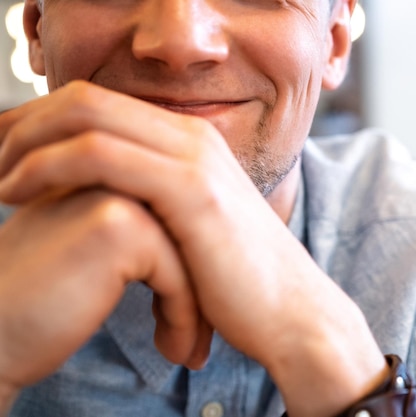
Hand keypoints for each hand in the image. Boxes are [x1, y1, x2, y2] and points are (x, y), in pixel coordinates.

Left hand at [0, 81, 386, 416]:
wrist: (292, 313)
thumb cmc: (239, 282)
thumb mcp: (194, 229)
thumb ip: (160, 202)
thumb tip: (115, 203)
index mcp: (192, 142)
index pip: (101, 105)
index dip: (42, 120)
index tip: (3, 151)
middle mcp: (193, 136)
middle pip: (85, 99)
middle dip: (24, 121)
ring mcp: (193, 158)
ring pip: (85, 116)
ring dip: (24, 140)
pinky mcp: (190, 190)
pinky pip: (99, 155)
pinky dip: (45, 165)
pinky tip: (17, 193)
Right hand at [0, 189, 210, 404]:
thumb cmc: (39, 301)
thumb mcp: (93, 249)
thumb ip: (139, 228)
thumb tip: (197, 252)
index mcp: (114, 175)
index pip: (183, 221)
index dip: (197, 270)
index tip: (199, 314)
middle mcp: (117, 174)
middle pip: (193, 235)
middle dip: (205, 291)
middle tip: (205, 339)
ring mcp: (116, 191)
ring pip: (192, 256)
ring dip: (199, 311)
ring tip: (191, 353)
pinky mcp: (115, 225)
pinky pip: (177, 276)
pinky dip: (182, 320)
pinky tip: (173, 352)